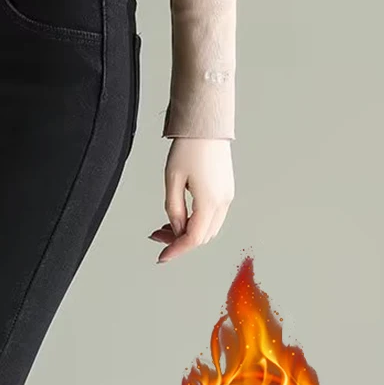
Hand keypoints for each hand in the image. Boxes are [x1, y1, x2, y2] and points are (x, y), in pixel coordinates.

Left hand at [148, 137, 234, 263]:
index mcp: (209, 201)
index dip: (176, 250)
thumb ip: (173, 208)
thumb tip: (175, 229)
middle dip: (179, 241)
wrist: (206, 127)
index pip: (193, 238)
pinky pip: (211, 216)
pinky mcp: (225, 191)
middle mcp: (222, 202)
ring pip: (208, 228)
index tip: (162, 257)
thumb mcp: (172, 179)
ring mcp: (226, 197)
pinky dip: (195, 222)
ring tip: (163, 226)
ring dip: (187, 232)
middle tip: (156, 236)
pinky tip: (179, 216)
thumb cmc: (189, 148)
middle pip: (202, 236)